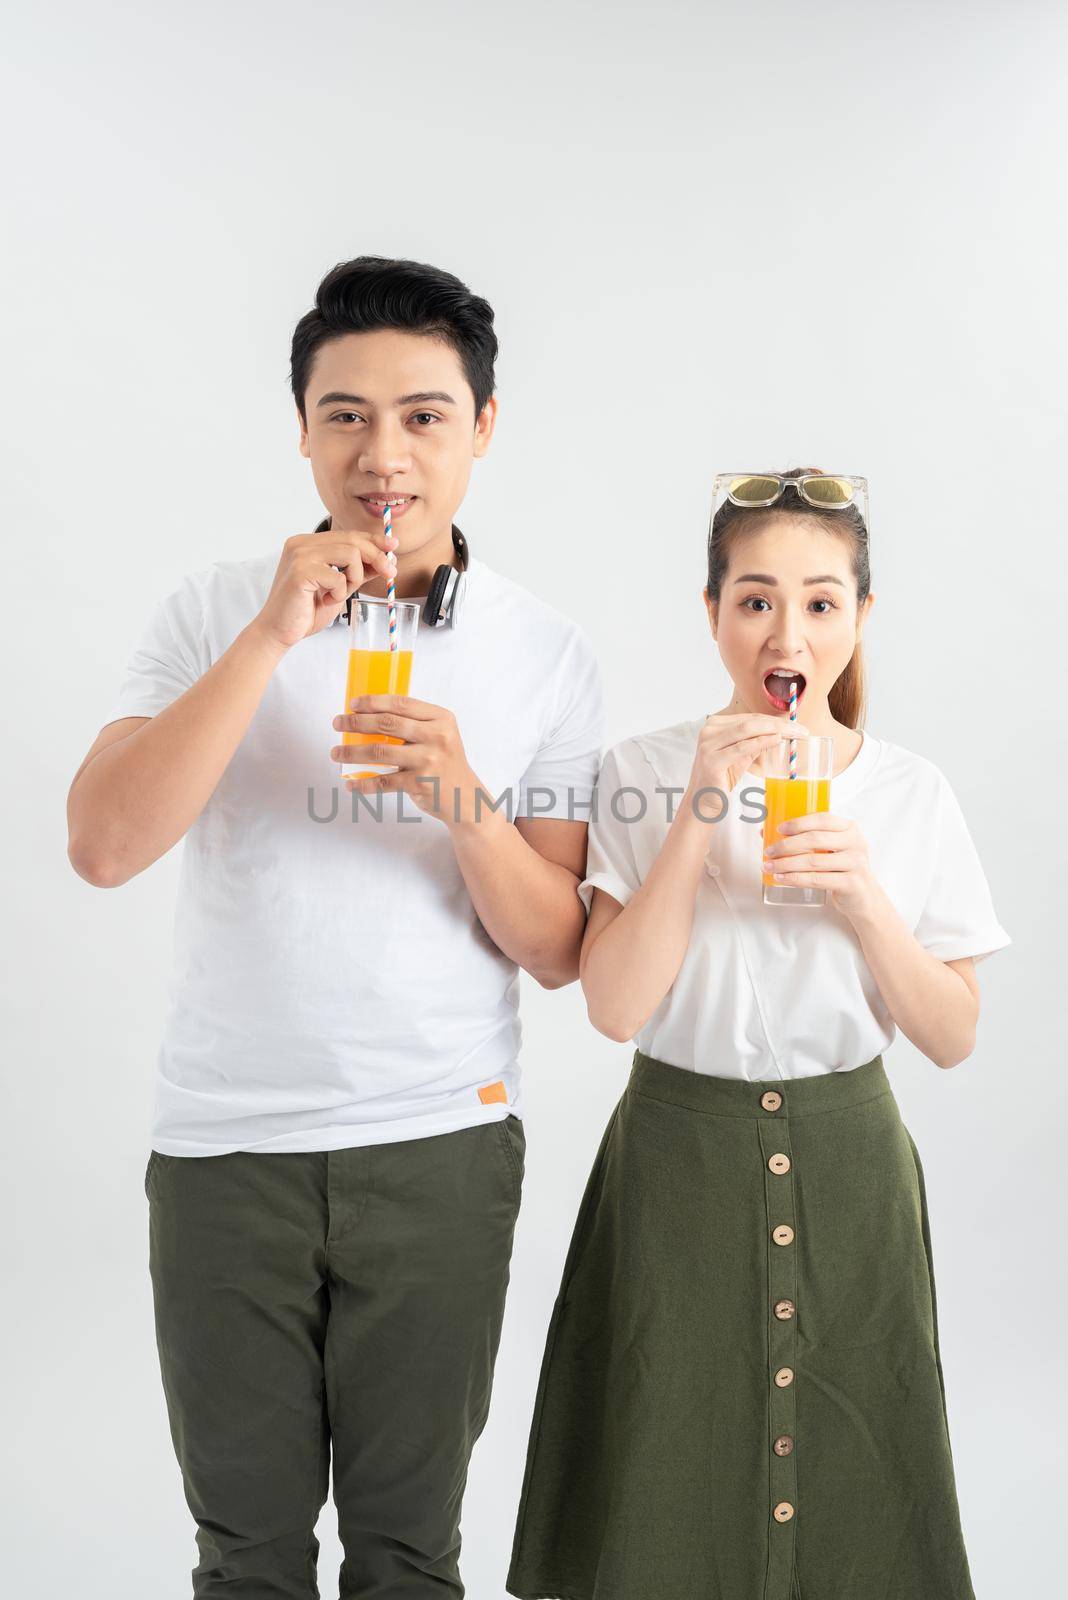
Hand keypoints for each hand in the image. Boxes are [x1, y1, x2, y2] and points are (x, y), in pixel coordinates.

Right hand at [252, 528, 397, 650]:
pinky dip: (339, 592)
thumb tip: (386, 559)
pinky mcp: (300, 571)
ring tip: (340, 594)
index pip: (348, 534)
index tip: (393, 546)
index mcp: (308, 543)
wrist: (279, 631)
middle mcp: (301, 543)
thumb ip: (357, 571)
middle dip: (377, 557)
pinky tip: (326, 600)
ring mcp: (299, 555)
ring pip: (350, 554)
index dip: (374, 540)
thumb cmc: (306, 611)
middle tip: (390, 574)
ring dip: (354, 578)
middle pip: (353, 540)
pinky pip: (338, 576)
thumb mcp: (340, 587)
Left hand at [331, 694, 483, 824]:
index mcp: (440, 719)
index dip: (373, 702)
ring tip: (336, 752)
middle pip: (387, 724)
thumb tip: (370, 714)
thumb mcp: (440, 735)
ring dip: (352, 752)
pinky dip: (363, 784)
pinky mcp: (419, 783)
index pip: (401, 704)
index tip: (353, 704)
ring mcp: (428, 761)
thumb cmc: (445, 762)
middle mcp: (436, 737)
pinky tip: (351, 784)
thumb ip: (414, 723)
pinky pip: (383, 782)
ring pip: (379, 752)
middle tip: (338, 723)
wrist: (465, 797)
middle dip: (356, 722)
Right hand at [686, 712, 810, 802]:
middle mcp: (709, 730)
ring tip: (795, 734)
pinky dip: (761, 742)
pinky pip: (742, 747)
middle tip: (802, 730)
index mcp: (715, 725)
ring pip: (748, 729)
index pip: (751, 717)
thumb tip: (782, 732)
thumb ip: (756, 742)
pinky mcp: (712, 761)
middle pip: (751, 721)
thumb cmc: (722, 778)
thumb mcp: (741, 756)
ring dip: (776, 730)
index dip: (776, 720)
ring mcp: (709, 745)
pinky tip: (777, 739)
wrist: (702, 802)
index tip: (797, 726)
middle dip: (780, 724)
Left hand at [762, 811, 877, 917]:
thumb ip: (806, 839)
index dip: (798, 823)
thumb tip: (766, 832)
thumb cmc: (842, 869)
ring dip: (786, 864)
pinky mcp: (851, 883)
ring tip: (769, 866)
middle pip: (814, 839)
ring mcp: (855, 863)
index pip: (822, 819)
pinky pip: (817, 880)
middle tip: (769, 851)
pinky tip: (781, 879)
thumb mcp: (831, 849)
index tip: (779, 829)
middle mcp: (855, 843)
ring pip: (813, 861)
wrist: (865, 897)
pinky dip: (795, 879)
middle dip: (786, 845)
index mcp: (849, 828)